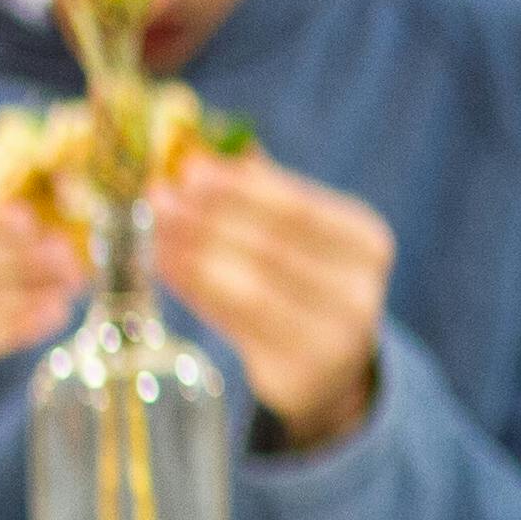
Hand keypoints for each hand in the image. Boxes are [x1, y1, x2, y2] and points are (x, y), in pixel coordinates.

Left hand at [155, 151, 393, 444]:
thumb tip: (206, 146)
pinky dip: (194, 289)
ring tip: (152, 228)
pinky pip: (233, 323)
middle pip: (271, 247)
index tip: (190, 167)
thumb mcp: (305, 235)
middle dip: (207, 217)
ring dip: (192, 253)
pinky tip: (165, 265)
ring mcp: (332, 337)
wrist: (333, 367)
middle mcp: (360, 290)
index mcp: (368, 242)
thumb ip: (264, 192)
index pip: (301, 209)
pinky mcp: (294, 373)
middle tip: (157, 195)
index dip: (242, 188)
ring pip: (248, 287)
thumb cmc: (307, 282)